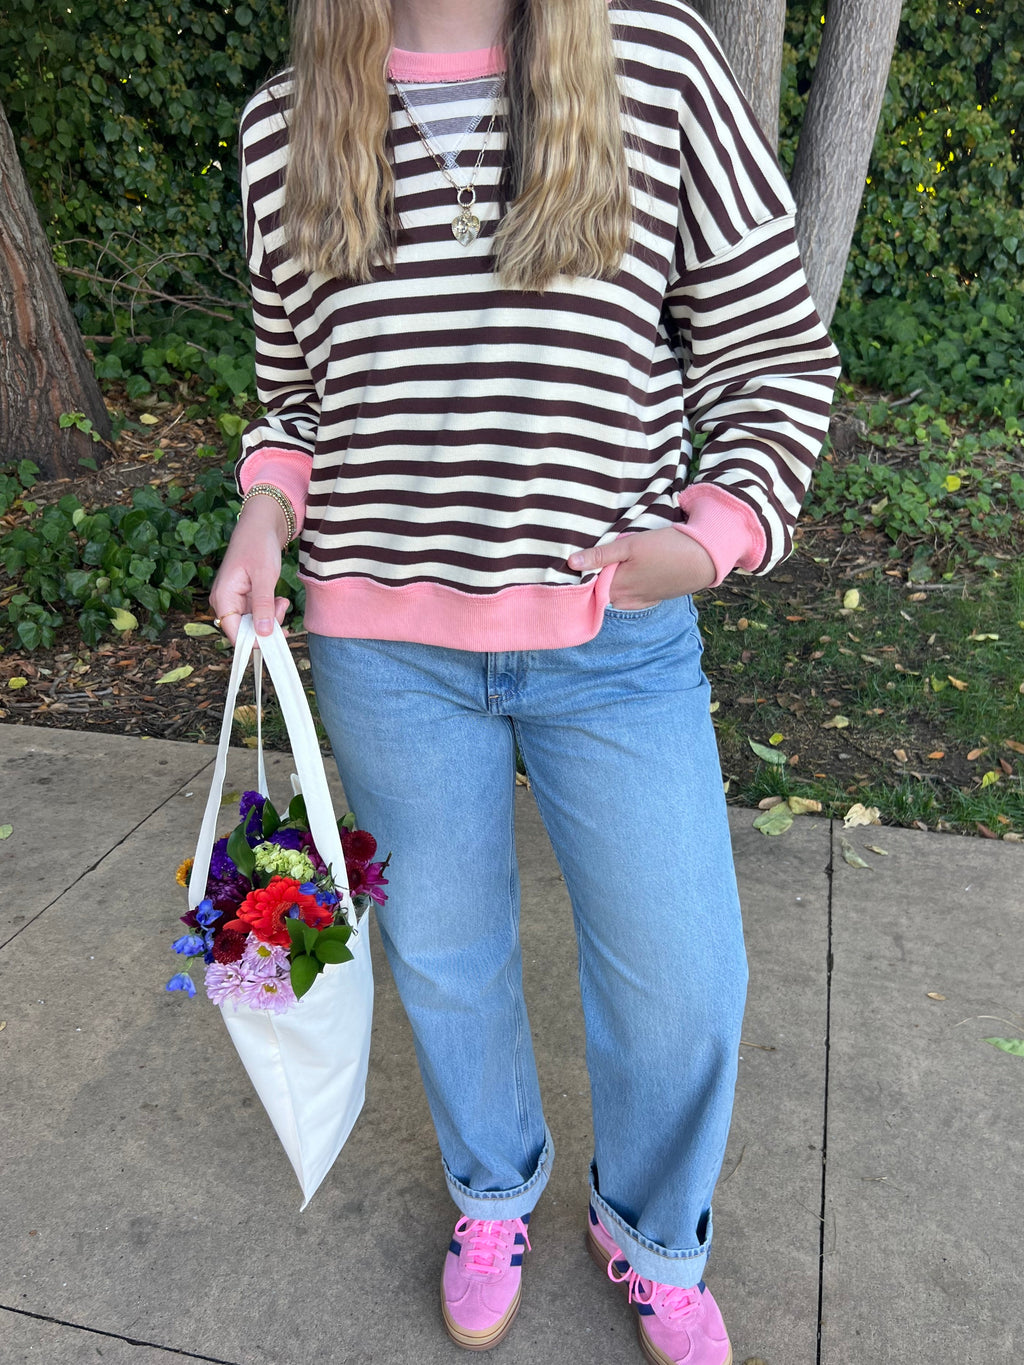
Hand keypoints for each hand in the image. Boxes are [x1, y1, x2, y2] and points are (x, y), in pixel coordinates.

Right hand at [209, 497, 290, 643]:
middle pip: (245, 631)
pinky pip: (258, 614)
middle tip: (283, 609)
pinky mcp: (245, 598)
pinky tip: (280, 600)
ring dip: (272, 618)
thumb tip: (263, 632)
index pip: (235, 633)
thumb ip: (263, 605)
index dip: (254, 641)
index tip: (277, 640)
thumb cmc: (258, 545)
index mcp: (223, 597)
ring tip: (283, 601)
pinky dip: (271, 611)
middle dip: (267, 626)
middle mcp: (225, 602)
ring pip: (254, 624)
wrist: (261, 526)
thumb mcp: (264, 576)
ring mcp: (235, 600)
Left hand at [567, 529, 715, 609]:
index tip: (576, 563)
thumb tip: (571, 562)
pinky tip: (630, 576)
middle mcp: (626, 600)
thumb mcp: (630, 545)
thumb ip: (601, 555)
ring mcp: (641, 601)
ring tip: (612, 566)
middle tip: (593, 560)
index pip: (587, 587)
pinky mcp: (653, 599)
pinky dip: (626, 589)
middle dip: (594, 580)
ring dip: (611, 584)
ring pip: (616, 595)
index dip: (581, 575)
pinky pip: (631, 598)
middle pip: (600, 592)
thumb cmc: (666, 548)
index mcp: (616, 587)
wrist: (703, 559)